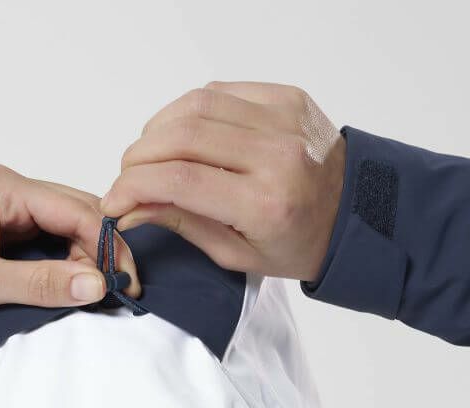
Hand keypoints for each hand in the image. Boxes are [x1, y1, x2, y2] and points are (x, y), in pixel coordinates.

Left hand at [0, 164, 139, 326]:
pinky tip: (75, 286)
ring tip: (98, 294)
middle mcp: (9, 190)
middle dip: (101, 251)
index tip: (125, 281)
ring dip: (85, 259)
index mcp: (3, 187)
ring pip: (65, 228)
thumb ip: (41, 283)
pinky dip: (66, 264)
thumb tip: (97, 285)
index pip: (75, 209)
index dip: (106, 245)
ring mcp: (6, 209)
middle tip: (120, 290)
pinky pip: (48, 242)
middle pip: (76, 213)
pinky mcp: (2, 231)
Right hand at [100, 83, 344, 281]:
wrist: (354, 214)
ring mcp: (284, 119)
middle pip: (182, 137)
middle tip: (127, 178)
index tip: (114, 201)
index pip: (180, 182)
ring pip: (196, 106)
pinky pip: (220, 92)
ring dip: (158, 131)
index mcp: (266, 204)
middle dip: (139, 158)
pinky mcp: (286, 97)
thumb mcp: (236, 253)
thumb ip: (180, 224)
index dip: (133, 187)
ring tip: (149, 157)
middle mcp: (277, 155)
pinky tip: (181, 136)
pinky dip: (187, 112)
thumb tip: (129, 208)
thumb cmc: (296, 242)